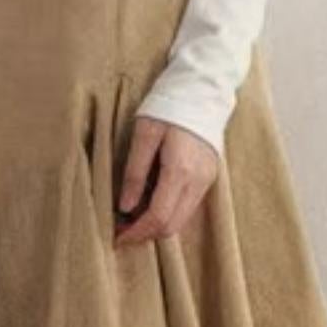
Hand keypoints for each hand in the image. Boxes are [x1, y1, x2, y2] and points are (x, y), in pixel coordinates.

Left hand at [114, 115, 219, 247]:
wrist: (202, 90)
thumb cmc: (167, 107)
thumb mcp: (143, 134)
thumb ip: (134, 172)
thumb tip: (124, 207)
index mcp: (179, 170)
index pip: (158, 216)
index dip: (136, 232)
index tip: (117, 237)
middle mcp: (198, 181)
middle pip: (172, 226)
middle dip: (145, 234)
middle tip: (122, 231)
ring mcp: (207, 180)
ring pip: (182, 220)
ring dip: (157, 226)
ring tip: (133, 219)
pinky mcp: (209, 177)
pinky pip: (188, 207)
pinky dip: (169, 214)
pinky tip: (151, 205)